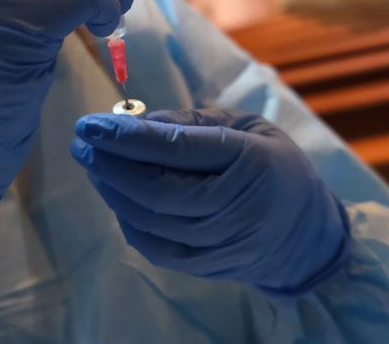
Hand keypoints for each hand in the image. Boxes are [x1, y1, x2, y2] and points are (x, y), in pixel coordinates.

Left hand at [70, 109, 350, 295]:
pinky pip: (153, 246)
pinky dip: (126, 218)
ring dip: (111, 190)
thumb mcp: (247, 126)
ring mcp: (221, 244)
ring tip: (92, 162)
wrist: (305, 234)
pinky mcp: (205, 267)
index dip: (130, 137)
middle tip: (82, 140)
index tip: (93, 122)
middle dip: (111, 163)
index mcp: (253, 162)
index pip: (181, 150)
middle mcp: (237, 208)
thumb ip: (193, 122)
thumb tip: (135, 121)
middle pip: (158, 190)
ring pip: (150, 220)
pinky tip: (114, 194)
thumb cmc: (273, 165)